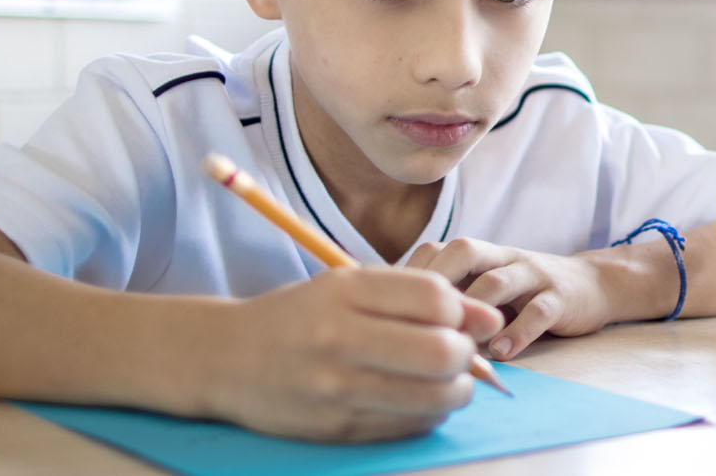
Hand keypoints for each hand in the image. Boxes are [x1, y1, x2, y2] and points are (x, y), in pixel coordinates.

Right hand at [204, 268, 502, 442]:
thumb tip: (489, 320)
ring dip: (456, 389)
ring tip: (443, 379)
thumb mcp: (350, 287)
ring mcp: (338, 388)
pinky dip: (429, 414)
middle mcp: (340, 338)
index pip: (435, 297)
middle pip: (442, 350)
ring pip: (436, 396)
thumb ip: (418, 295)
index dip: (463, 309)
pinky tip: (413, 398)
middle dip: (466, 354)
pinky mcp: (339, 428)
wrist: (226, 359)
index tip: (460, 319)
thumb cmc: (300, 317)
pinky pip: (412, 426)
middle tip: (457, 353)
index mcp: (345, 290)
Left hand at [405, 238, 622, 360]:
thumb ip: (454, 295)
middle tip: (414, 318)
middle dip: (436, 282)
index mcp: (481, 252)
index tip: (386, 307)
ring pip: (498, 283)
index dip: (409, 274)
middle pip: (464, 252)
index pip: (437, 249)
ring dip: (472, 312)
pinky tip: (499, 355)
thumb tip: (399, 320)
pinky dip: (517, 334)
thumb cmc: (527, 292)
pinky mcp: (560, 298)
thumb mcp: (489, 283)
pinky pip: (537, 313)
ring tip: (453, 343)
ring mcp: (533, 275)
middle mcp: (504, 256)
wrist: (594, 285)